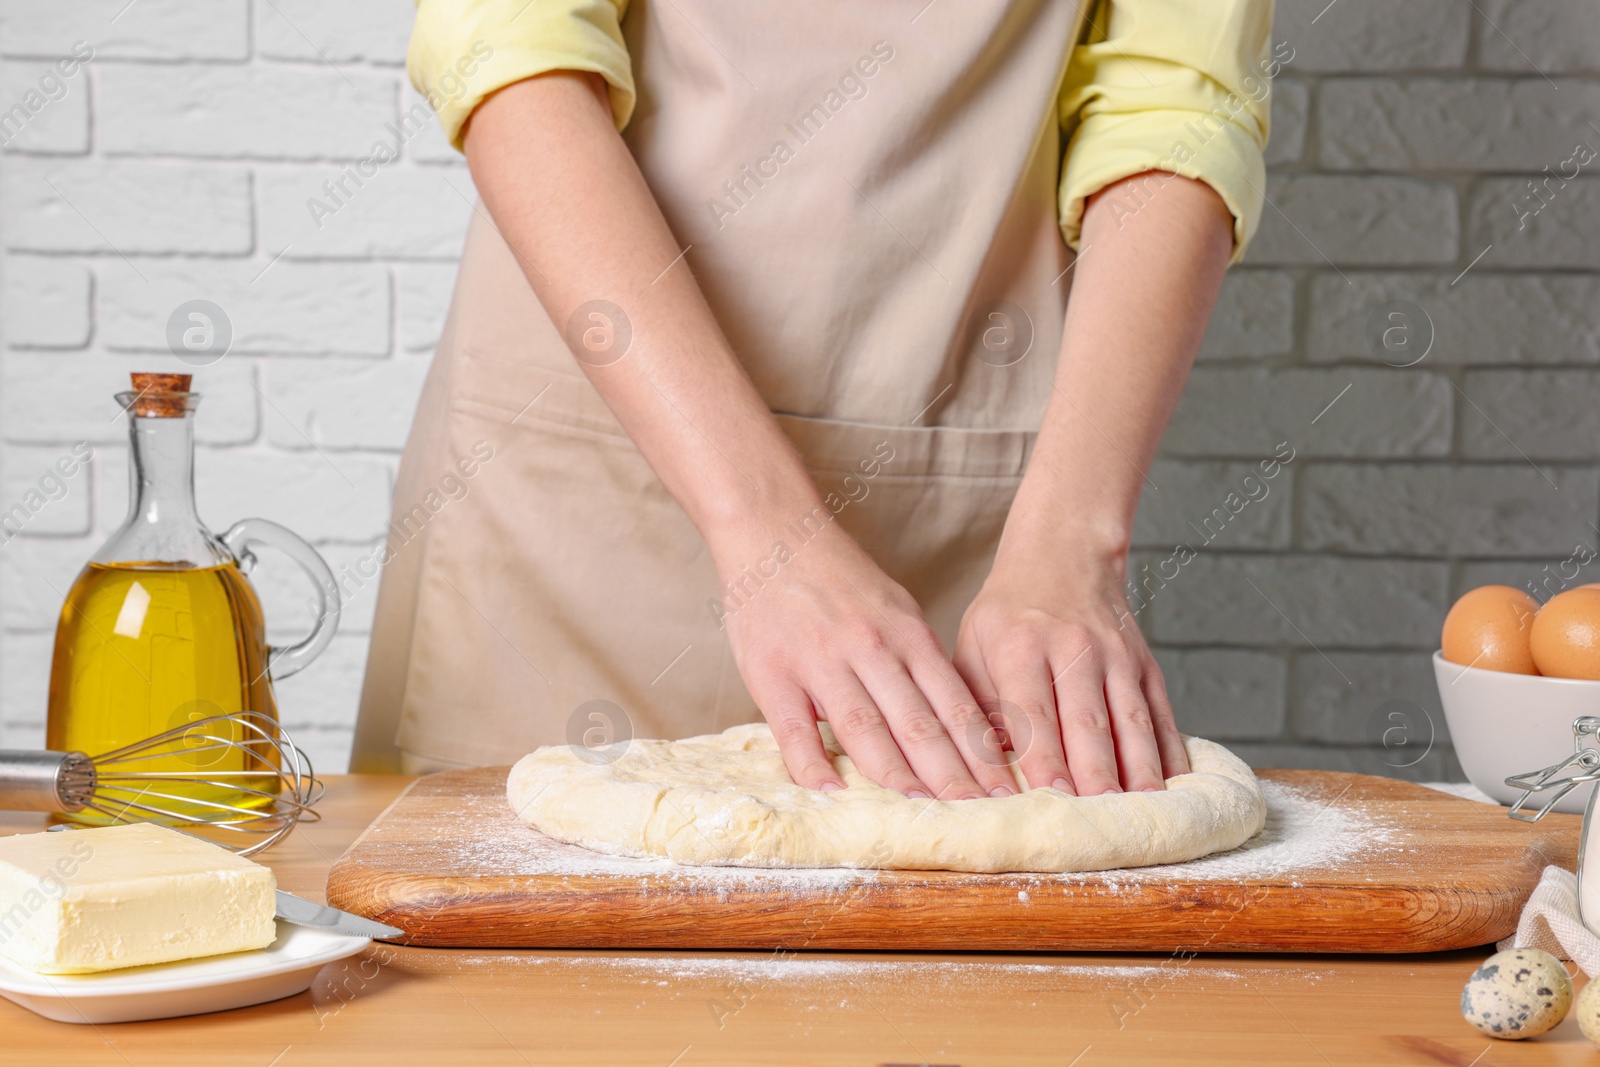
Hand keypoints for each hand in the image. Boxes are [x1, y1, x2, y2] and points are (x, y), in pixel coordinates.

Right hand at [715, 520, 1018, 799]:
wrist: (771, 530)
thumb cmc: (838, 578)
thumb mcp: (894, 606)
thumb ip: (917, 660)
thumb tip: (950, 721)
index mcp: (905, 633)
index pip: (953, 703)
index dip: (981, 750)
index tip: (1004, 788)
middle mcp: (870, 648)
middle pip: (917, 723)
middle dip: (951, 775)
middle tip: (977, 812)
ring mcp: (820, 662)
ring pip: (865, 730)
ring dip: (896, 775)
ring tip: (922, 810)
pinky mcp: (773, 675)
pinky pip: (795, 731)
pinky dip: (814, 765)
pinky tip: (834, 792)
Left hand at [953, 547, 1189, 794]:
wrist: (1063, 554)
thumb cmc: (1007, 614)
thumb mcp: (973, 645)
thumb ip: (978, 705)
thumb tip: (988, 768)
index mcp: (1020, 645)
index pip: (1033, 710)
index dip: (1044, 756)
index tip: (1051, 798)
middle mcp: (1073, 648)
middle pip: (1089, 721)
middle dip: (1096, 776)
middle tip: (1101, 823)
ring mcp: (1116, 656)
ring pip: (1131, 721)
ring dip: (1138, 772)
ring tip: (1143, 816)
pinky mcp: (1144, 663)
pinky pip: (1160, 712)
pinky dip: (1169, 751)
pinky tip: (1175, 786)